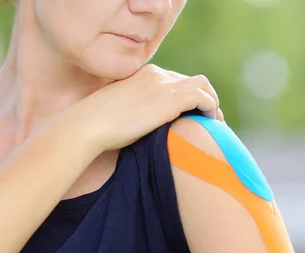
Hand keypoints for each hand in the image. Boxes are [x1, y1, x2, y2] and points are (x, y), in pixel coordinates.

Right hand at [70, 64, 223, 151]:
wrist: (89, 125)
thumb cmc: (94, 126)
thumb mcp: (114, 112)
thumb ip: (130, 111)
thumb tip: (134, 126)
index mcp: (141, 75)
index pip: (173, 79)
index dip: (185, 96)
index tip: (191, 114)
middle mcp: (155, 74)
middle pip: (189, 80)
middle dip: (201, 98)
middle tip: (207, 119)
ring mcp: (163, 84)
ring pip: (202, 85)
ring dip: (212, 102)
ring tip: (214, 123)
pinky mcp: (171, 98)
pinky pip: (203, 97)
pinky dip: (211, 108)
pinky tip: (210, 124)